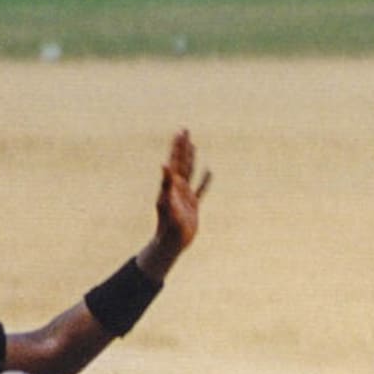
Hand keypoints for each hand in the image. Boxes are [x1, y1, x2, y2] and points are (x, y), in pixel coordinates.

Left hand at [145, 129, 208, 275]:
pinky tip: (209, 171)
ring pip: (190, 172)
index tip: (180, 131)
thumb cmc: (167, 225)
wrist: (171, 243)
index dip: (178, 146)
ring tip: (193, 145)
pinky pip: (201, 190)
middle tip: (184, 130)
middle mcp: (177, 187)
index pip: (175, 160)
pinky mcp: (193, 205)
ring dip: (191, 158)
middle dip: (183, 146)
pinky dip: (205, 180)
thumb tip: (163, 164)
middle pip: (181, 162)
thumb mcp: (167, 202)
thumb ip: (166, 183)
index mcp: (171, 184)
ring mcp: (185, 195)